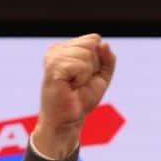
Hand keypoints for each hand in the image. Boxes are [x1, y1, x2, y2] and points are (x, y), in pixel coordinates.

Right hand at [33, 34, 116, 159]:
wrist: (67, 121)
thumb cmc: (81, 99)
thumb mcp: (101, 76)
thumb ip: (107, 58)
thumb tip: (103, 43)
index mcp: (66, 48)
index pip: (94, 39)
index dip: (98, 62)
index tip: (84, 77)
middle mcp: (57, 49)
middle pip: (92, 44)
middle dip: (93, 67)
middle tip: (79, 83)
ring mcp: (53, 56)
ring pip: (87, 54)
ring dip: (86, 75)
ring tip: (74, 85)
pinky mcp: (53, 66)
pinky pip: (81, 65)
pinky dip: (82, 79)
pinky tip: (71, 87)